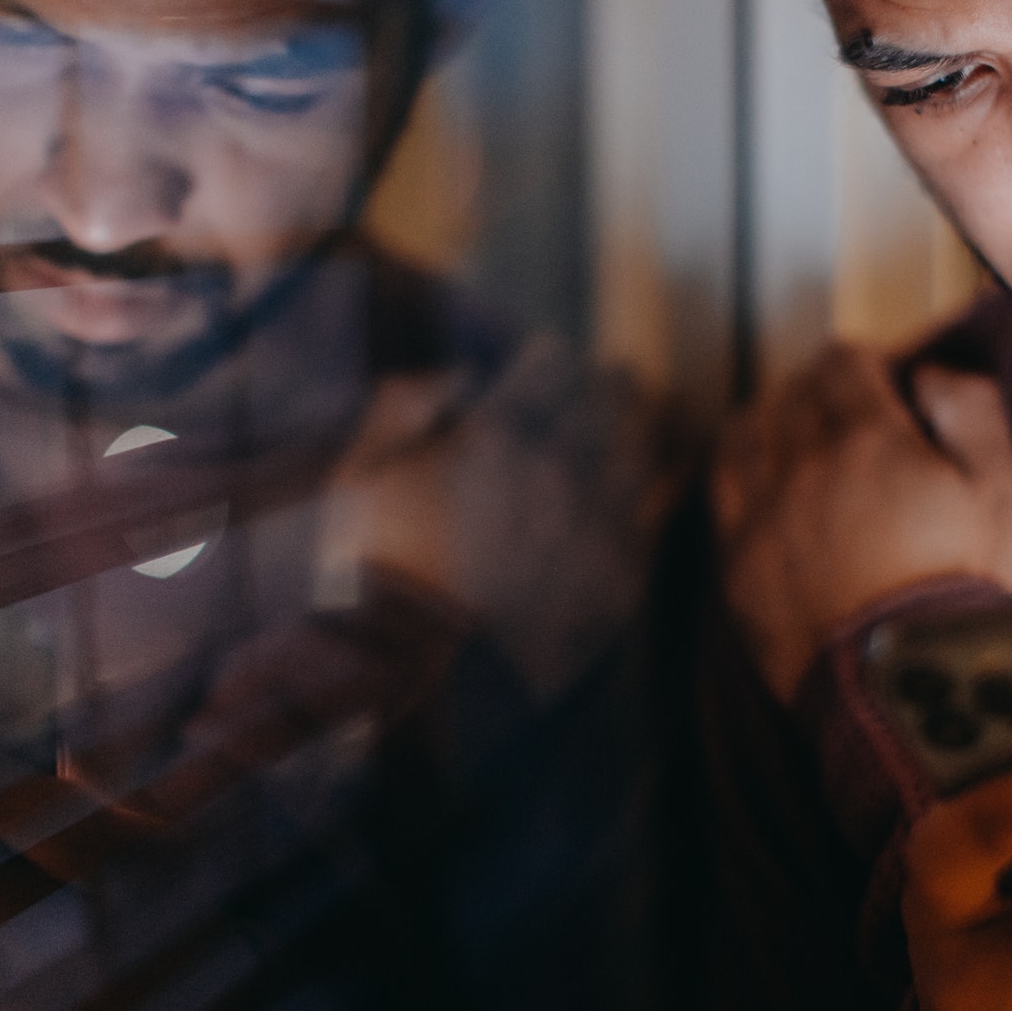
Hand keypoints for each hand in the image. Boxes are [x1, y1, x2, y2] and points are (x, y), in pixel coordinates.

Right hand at [316, 335, 670, 696]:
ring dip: (635, 431)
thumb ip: (405, 404)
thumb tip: (455, 375)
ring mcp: (588, 524)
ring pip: (631, 457)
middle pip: (599, 406)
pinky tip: (651, 485)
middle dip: (605, 385)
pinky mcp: (610, 578)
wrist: (400, 655)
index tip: (550, 355)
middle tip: (613, 376)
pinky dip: (649, 496)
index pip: (546, 370)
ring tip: (638, 418)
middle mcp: (554, 468)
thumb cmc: (370, 558)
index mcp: (496, 431)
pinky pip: (644, 523)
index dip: (550, 358)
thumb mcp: (360, 463)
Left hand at [713, 344, 1011, 701]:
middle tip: (856, 419)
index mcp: (867, 438)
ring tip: (804, 443)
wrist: (915, 698)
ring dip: (774, 425)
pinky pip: (723, 491)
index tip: (891, 389)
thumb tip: (930, 374)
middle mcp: (799, 467)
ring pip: (747, 434)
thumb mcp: (1005, 495)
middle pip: (793, 395)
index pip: (843, 362)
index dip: (870, 367)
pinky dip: (743, 472)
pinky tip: (769, 486)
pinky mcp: (737, 568)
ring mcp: (759, 517)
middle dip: (824, 393)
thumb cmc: (970, 595)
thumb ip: (972, 414)